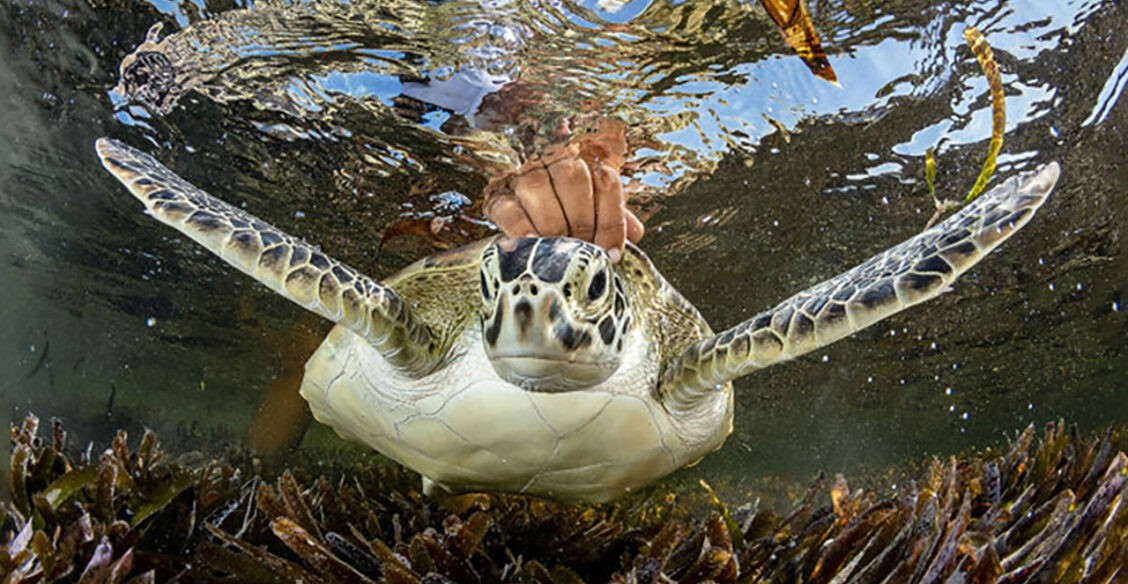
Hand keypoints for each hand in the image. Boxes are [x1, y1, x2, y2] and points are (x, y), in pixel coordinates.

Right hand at [483, 142, 643, 262]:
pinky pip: (509, 209)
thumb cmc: (565, 198)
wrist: (516, 181)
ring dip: (555, 226)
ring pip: (537, 189)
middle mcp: (550, 156)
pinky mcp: (496, 195)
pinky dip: (522, 230)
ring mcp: (520, 173)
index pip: (604, 180)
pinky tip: (534, 246)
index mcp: (582, 155)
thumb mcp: (593, 199)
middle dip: (583, 222)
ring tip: (564, 252)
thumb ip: (613, 211)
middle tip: (587, 252)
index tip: (613, 253)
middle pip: (572, 178)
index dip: (612, 220)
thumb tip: (636, 232)